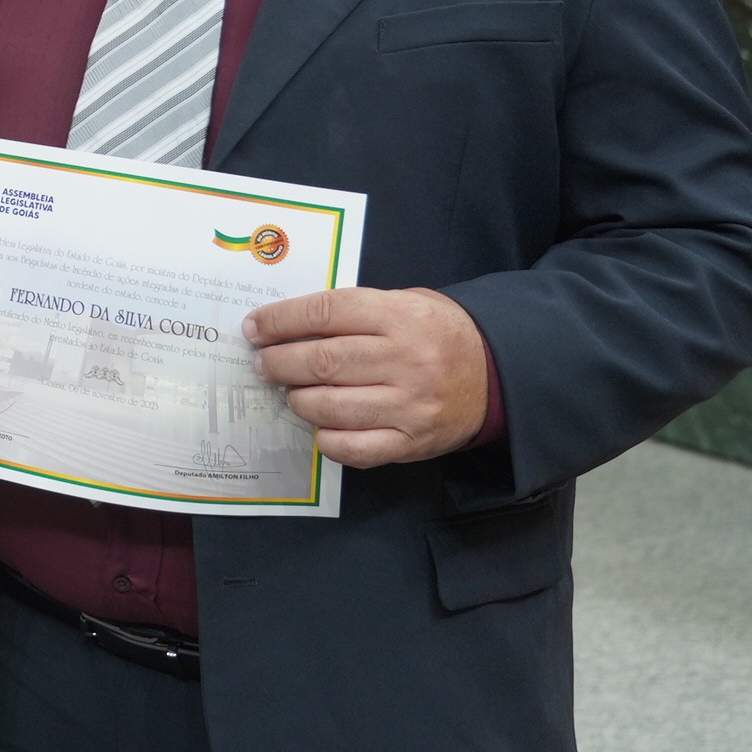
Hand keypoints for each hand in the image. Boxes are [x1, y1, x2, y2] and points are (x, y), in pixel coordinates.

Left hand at [245, 286, 490, 467]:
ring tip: (290, 393)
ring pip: (331, 406)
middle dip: (279, 363)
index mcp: (401, 316)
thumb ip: (354, 312)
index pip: (325, 313)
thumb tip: (287, 325)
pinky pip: (354, 448)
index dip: (281, 320)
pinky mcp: (413, 442)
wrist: (497, 373)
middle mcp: (406, 361)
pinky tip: (319, 427)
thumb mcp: (404, 303)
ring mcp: (410, 406)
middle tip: (262, 364)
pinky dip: (325, 440)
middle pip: (322, 361)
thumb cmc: (437, 332)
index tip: (254, 328)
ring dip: (297, 400)